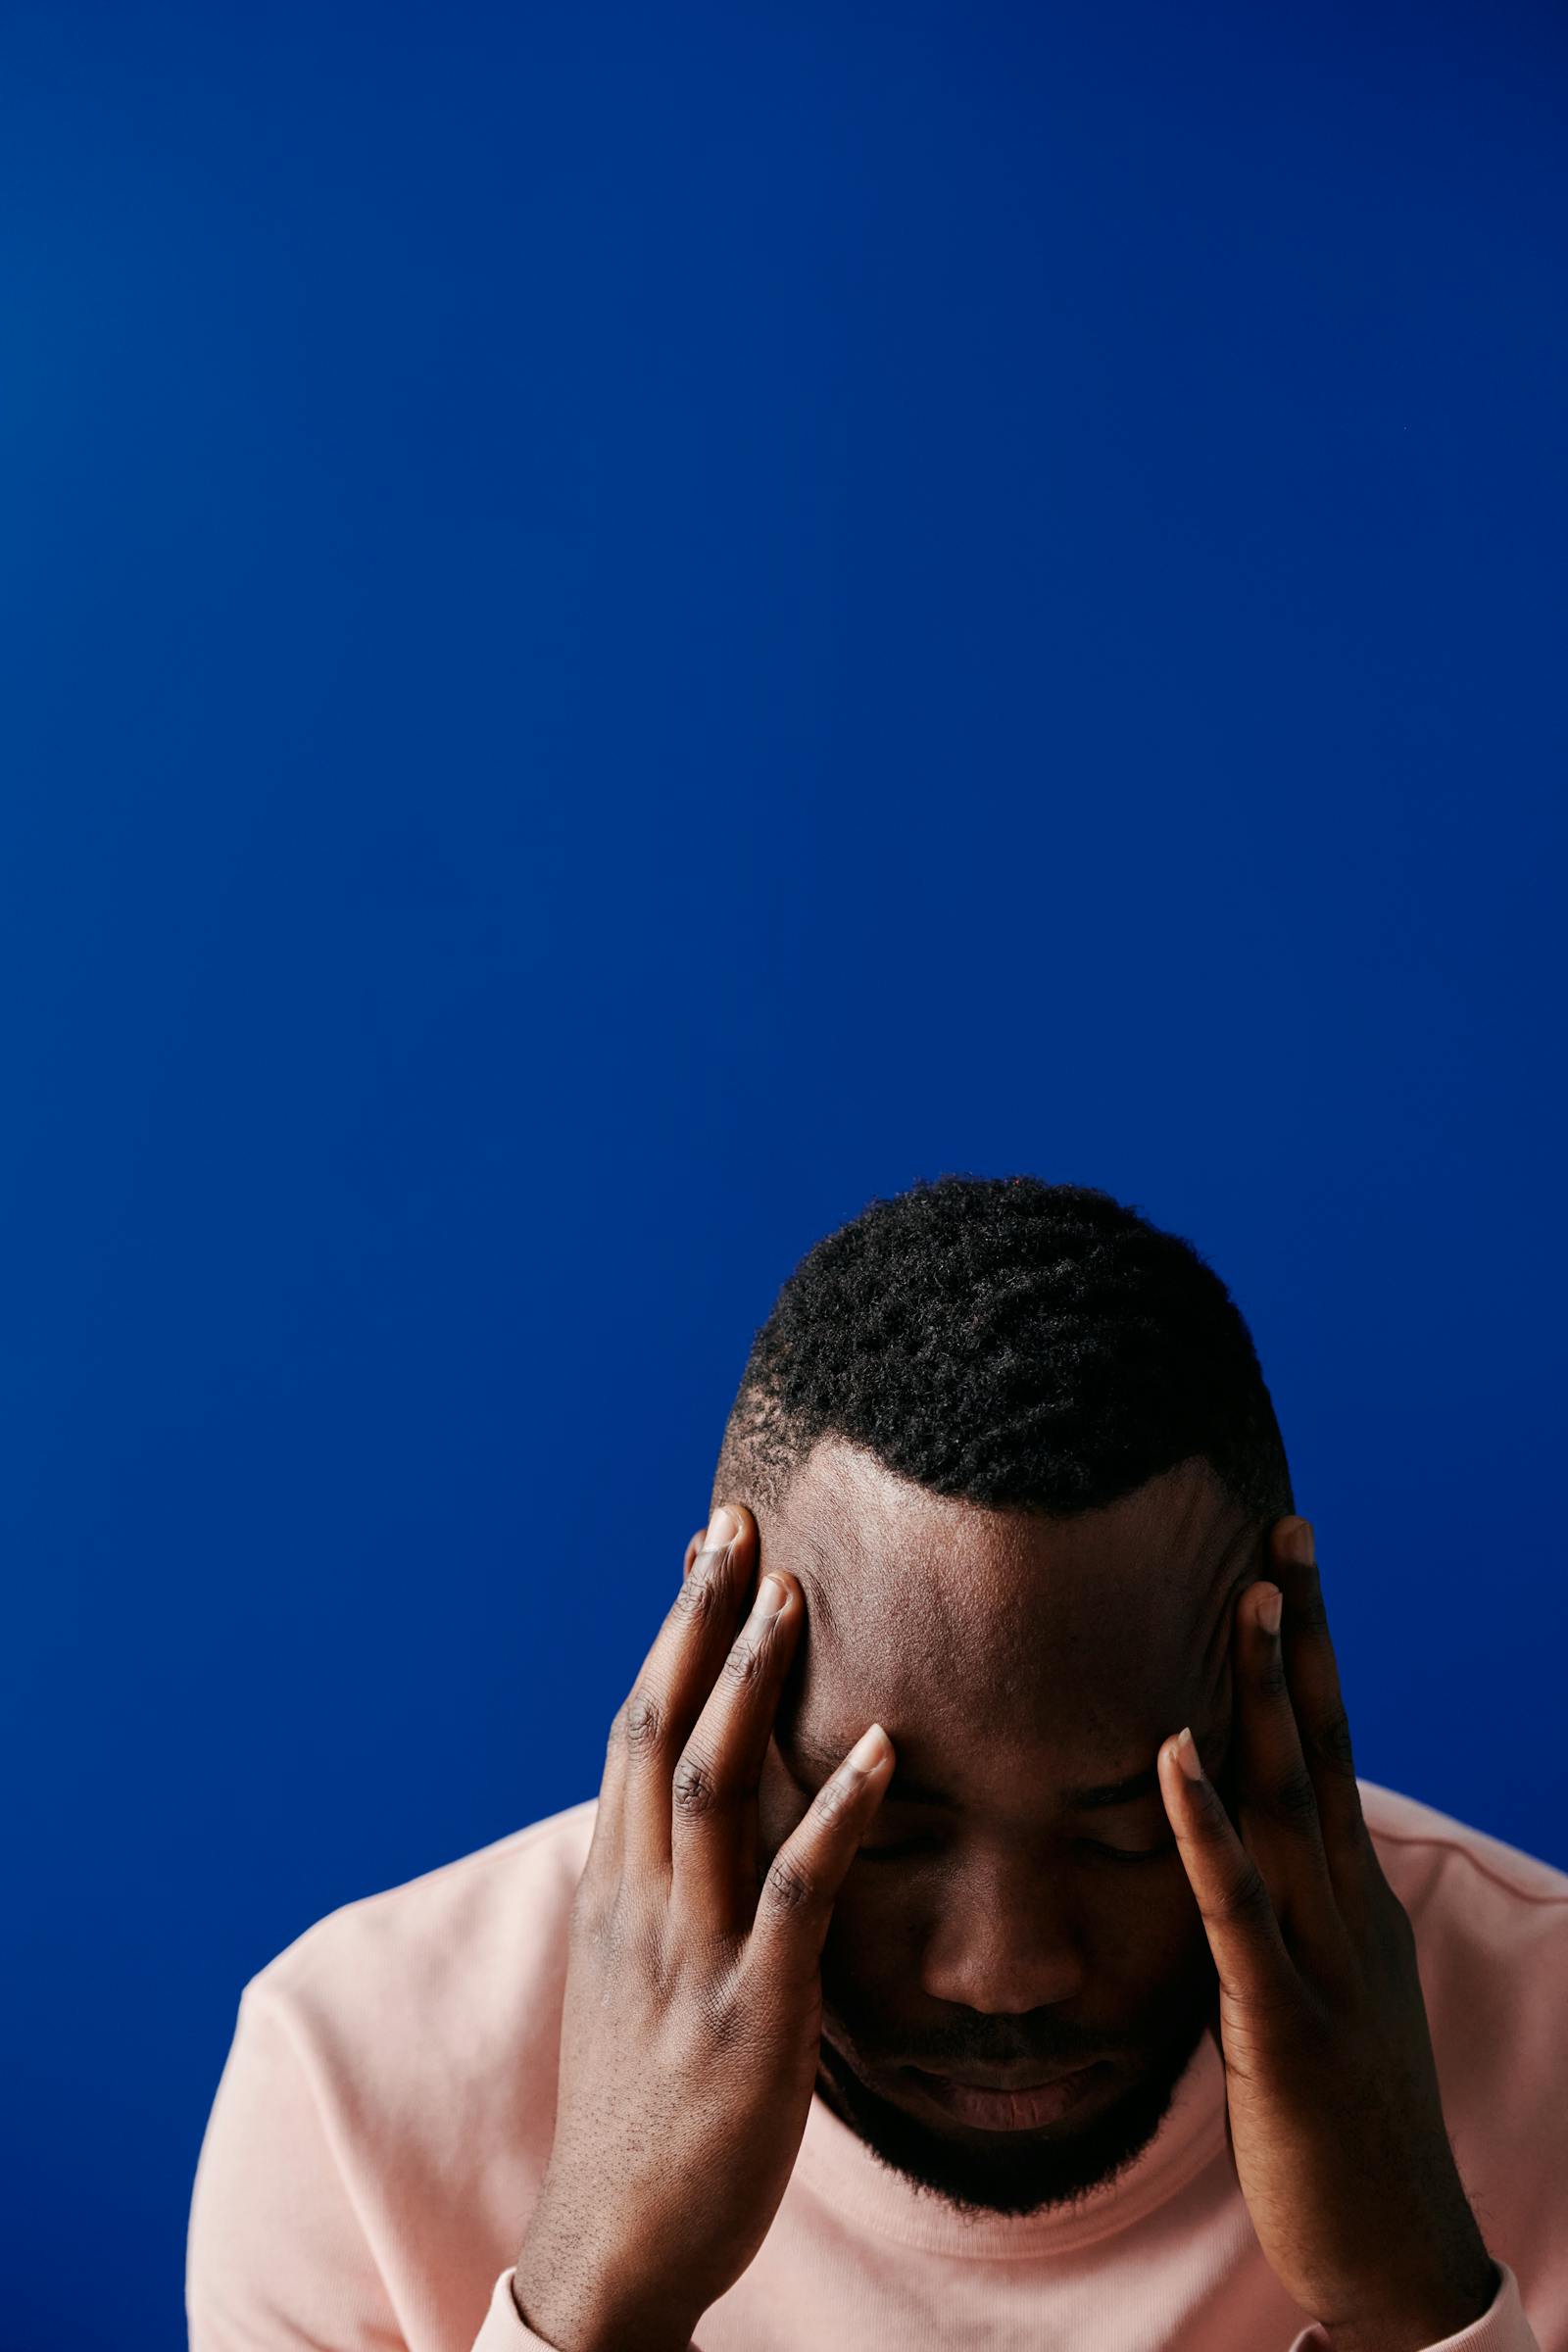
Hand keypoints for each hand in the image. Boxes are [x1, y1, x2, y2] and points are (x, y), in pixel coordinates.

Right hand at [513, 1503, 894, 2351]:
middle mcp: (637, 1902)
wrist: (615, 2245)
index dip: (671, 1631)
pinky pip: (794, 1893)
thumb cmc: (639, 2105)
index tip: (705, 1546)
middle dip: (697, 1620)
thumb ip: (661, 1885)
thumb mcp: (631, 1975)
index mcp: (611, 1887)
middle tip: (737, 1521)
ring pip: (712, 1787)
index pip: (634, 1727)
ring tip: (796, 1594)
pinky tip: (882, 1747)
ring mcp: (688, 1956)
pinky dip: (835, 1811)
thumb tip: (695, 1806)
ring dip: (752, 1684)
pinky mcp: (749, 2016)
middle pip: (660, 1728)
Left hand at [1157, 1516, 1497, 2351]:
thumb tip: (1225, 1842)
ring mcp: (1322, 1963)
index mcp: (1350, 1898)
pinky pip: (1236, 1909)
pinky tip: (1173, 1755)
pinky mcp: (1281, 2025)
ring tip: (1251, 1594)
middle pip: (1319, 1748)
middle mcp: (1346, 1909)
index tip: (1290, 1562)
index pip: (1326, 1751)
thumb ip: (1276, 1912)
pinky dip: (1205, 1826)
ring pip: (1288, 1803)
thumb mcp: (1317, 1990)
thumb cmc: (1341, 2124)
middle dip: (1302, 1639)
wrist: (1395, 2254)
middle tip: (1287, 1533)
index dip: (1309, 1657)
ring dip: (1265, 1695)